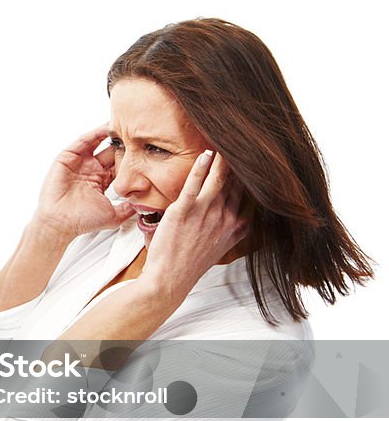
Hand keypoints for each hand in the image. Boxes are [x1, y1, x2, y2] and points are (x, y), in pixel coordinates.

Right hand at [34, 125, 136, 236]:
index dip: (132, 156)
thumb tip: (146, 205)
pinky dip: (95, 133)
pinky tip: (107, 127)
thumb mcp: (114, 215)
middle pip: (111, 150)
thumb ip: (130, 209)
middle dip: (123, 141)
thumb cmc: (82, 221)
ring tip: (125, 122)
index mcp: (102, 181)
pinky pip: (84, 141)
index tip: (147, 148)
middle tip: (138, 130)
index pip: (120, 163)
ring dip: (110, 133)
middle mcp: (91, 169)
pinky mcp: (68, 157)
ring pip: (98, 142)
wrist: (61, 223)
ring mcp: (80, 162)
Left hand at [141, 150, 248, 301]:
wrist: (170, 280)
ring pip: (219, 180)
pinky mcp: (183, 212)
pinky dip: (202, 169)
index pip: (244, 192)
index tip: (250, 158)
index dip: (248, 174)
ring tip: (226, 139)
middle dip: (238, 162)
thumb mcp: (221, 247)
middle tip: (241, 140)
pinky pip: (194, 186)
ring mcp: (204, 214)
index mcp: (233, 225)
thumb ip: (233, 231)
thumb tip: (244, 219)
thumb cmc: (189, 263)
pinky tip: (207, 154)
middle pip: (234, 183)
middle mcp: (223, 218)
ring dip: (224, 159)